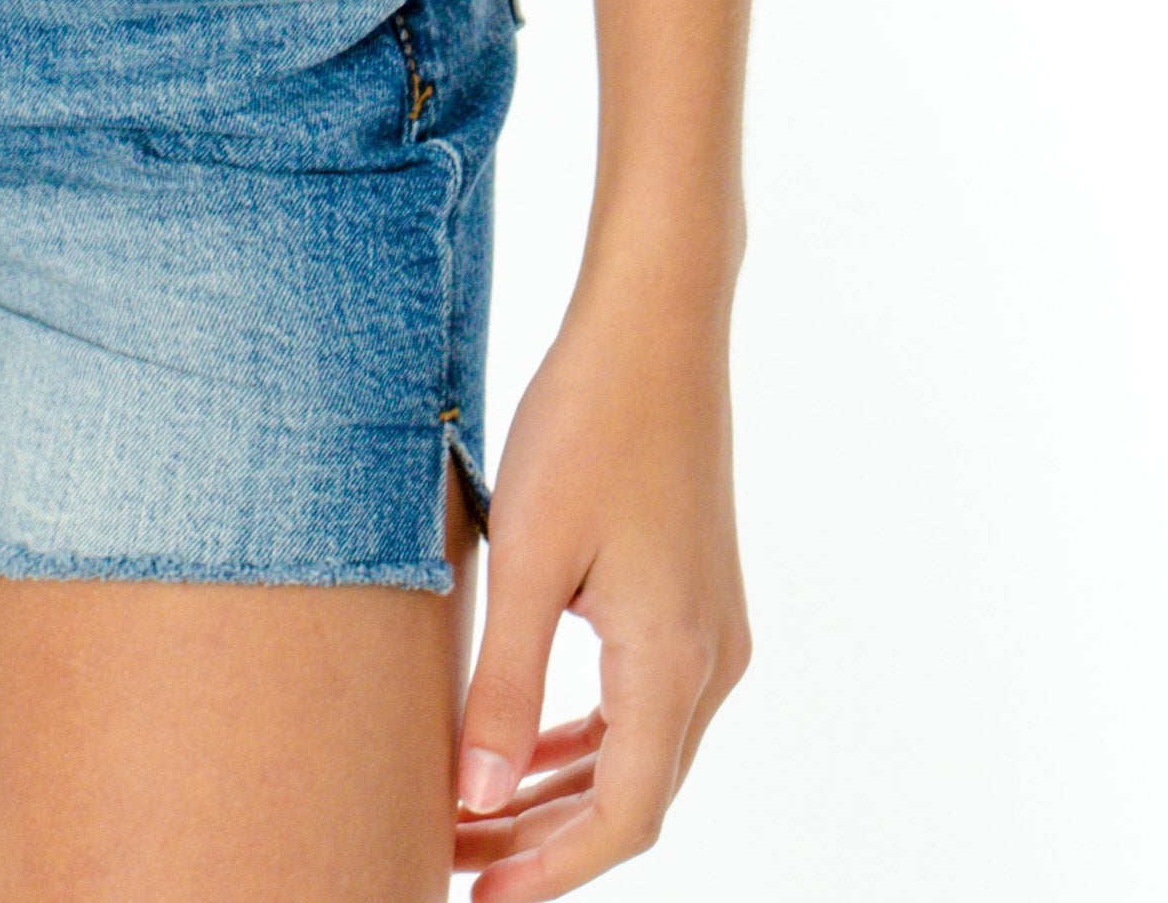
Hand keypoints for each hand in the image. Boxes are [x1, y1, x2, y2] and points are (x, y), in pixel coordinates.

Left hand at [448, 274, 750, 890]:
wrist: (658, 322)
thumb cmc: (589, 421)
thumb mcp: (531, 556)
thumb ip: (506, 687)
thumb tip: (480, 802)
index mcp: (675, 662)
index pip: (623, 819)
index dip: (550, 872)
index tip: (478, 901)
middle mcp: (711, 661)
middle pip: (634, 796)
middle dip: (544, 839)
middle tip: (454, 859)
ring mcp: (713, 630)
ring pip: (641, 752)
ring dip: (562, 792)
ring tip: (477, 816)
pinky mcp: (697, 597)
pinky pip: (645, 702)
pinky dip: (588, 739)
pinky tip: (531, 747)